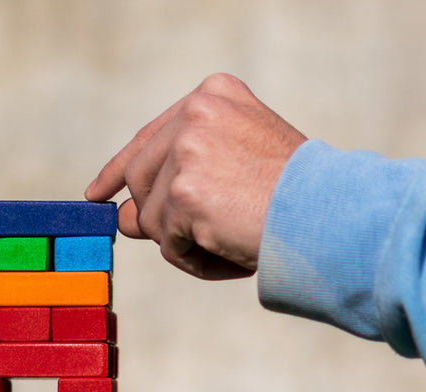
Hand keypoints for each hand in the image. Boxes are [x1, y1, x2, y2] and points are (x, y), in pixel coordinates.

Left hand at [85, 74, 306, 279]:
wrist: (328, 214)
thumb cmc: (295, 198)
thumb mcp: (233, 177)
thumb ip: (176, 188)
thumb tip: (121, 220)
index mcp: (213, 96)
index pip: (148, 137)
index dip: (120, 170)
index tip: (97, 193)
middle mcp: (195, 112)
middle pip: (140, 181)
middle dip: (160, 219)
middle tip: (201, 236)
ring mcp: (187, 150)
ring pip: (151, 219)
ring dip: (186, 243)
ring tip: (232, 238)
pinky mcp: (183, 193)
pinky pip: (169, 245)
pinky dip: (196, 260)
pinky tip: (232, 250)